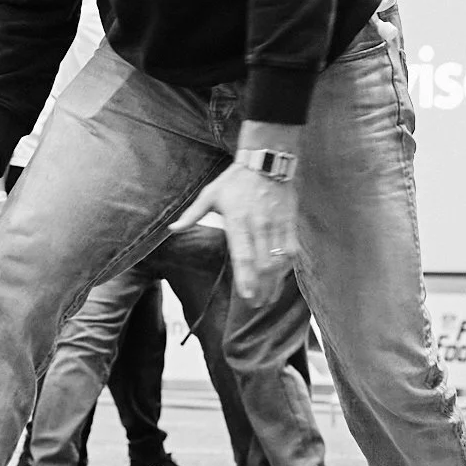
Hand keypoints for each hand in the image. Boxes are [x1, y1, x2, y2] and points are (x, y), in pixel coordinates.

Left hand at [170, 165, 297, 304]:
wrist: (265, 161)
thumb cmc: (234, 181)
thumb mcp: (210, 195)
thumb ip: (192, 215)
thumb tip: (173, 228)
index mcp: (237, 220)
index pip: (243, 255)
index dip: (247, 277)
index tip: (247, 296)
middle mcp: (259, 225)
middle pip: (264, 264)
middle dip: (262, 287)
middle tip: (256, 304)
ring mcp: (276, 224)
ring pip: (279, 260)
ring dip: (276, 282)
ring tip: (269, 298)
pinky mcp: (289, 222)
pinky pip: (292, 249)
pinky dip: (288, 266)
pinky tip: (282, 279)